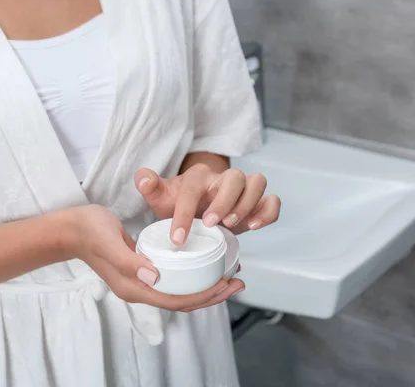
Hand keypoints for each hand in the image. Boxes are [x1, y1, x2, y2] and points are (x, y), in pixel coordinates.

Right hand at [61, 205, 243, 310]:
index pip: (176, 300)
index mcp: (134, 287)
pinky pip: (173, 281)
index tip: (227, 284)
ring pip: (179, 292)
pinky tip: (203, 266)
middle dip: (212, 295)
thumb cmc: (89, 231)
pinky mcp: (142, 270)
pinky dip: (192, 277)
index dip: (204, 296)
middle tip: (237, 282)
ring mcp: (141, 281)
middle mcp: (140, 288)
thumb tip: (154, 276)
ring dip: (205, 287)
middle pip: (182, 301)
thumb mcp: (109, 241)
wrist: (71, 229)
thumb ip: (129, 260)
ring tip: (227, 276)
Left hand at [135, 164, 279, 243]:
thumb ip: (150, 187)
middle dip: (224, 201)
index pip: (192, 189)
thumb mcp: (162, 197)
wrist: (198, 207)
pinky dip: (268, 212)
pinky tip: (255, 226)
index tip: (177, 239)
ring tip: (233, 226)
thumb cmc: (179, 202)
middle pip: (234, 177)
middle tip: (210, 225)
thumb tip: (142, 177)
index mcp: (198, 176)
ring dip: (248, 204)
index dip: (184, 214)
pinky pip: (272, 200)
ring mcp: (244, 189)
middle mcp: (223, 178)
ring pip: (257, 182)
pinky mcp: (258, 203)